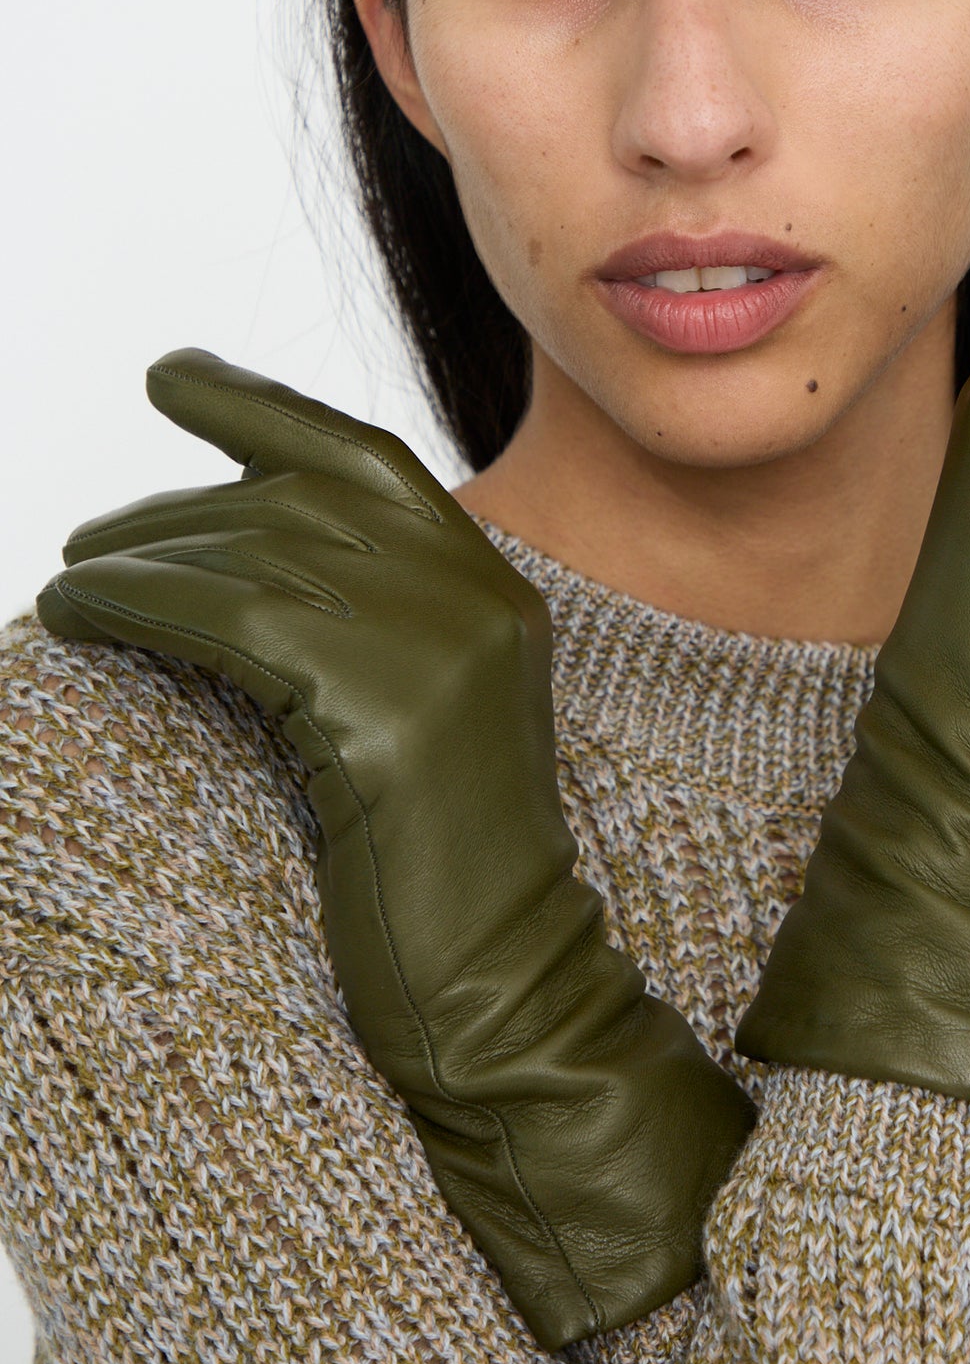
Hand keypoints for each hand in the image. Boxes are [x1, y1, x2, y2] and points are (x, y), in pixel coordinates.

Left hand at [35, 351, 755, 1348]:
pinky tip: (79, 609)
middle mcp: (474, 600)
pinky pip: (230, 619)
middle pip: (295, 504)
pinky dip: (139, 600)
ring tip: (72, 579)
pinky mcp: (382, 713)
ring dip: (141, 556)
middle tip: (92, 537)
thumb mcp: (422, 712)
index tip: (176, 379)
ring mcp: (436, 652)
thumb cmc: (441, 870)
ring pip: (253, 555)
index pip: (366, 461)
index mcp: (494, 591)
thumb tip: (239, 553)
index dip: (264, 410)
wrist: (504, 985)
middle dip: (178, 508)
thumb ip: (369, 622)